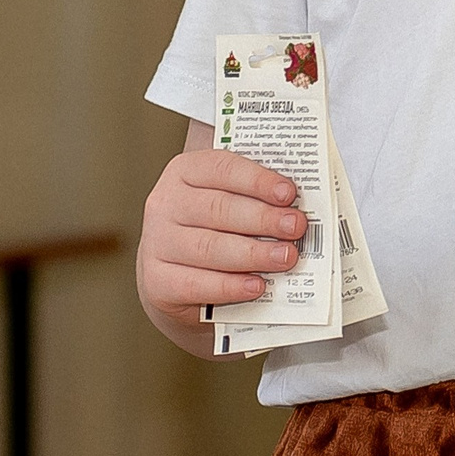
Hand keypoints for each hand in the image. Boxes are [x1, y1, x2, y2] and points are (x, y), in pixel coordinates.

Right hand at [137, 141, 305, 355]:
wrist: (177, 276)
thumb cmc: (214, 229)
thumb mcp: (230, 203)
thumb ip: (256, 199)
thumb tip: (297, 208)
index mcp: (185, 172)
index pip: (222, 168)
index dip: (258, 180)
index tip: (289, 193)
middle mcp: (165, 204)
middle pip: (218, 209)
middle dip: (263, 219)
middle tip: (296, 227)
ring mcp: (157, 243)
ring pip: (209, 247)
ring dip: (253, 253)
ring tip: (286, 257)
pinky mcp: (158, 281)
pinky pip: (197, 283)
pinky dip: (230, 286)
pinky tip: (257, 286)